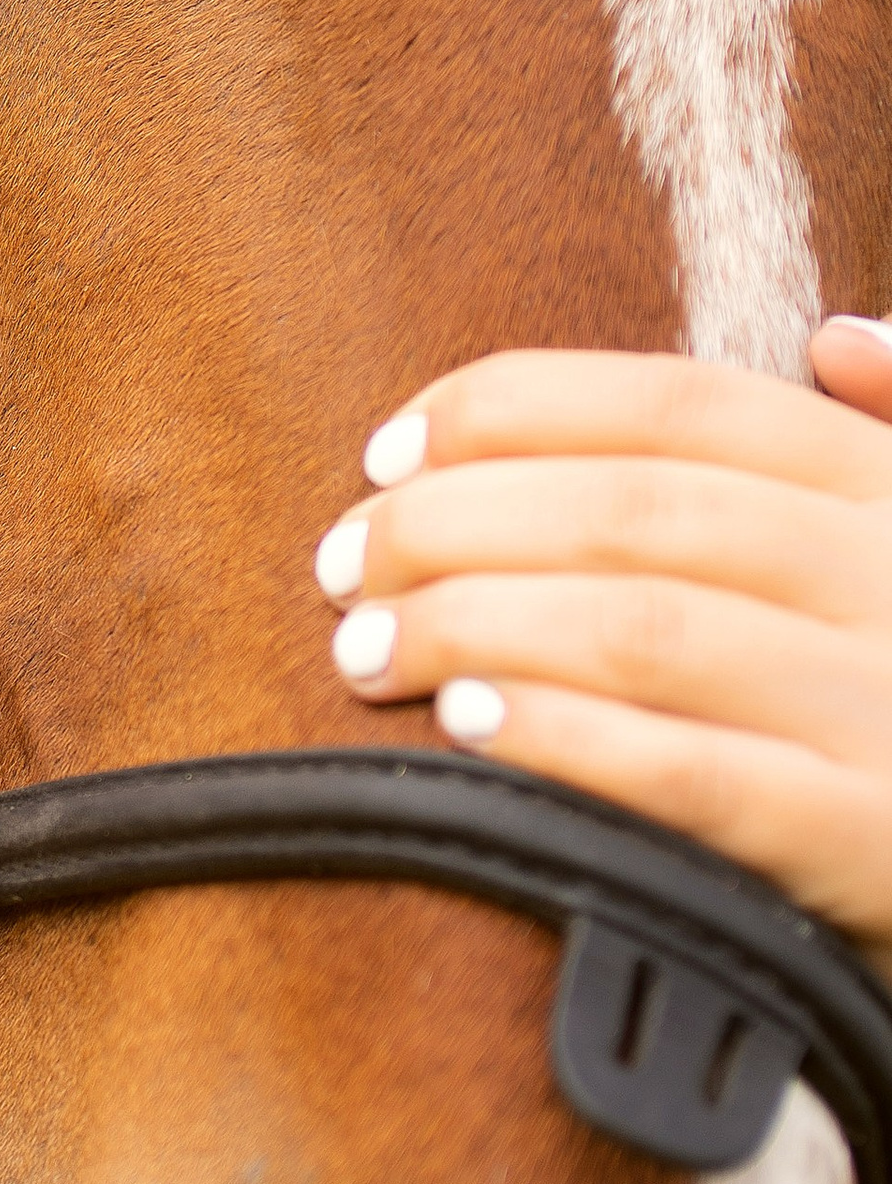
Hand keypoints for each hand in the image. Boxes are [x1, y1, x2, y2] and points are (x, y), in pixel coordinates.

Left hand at [310, 327, 891, 976]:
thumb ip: (885, 439)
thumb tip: (835, 338)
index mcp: (888, 490)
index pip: (677, 405)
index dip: (510, 410)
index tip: (385, 455)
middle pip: (634, 509)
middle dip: (455, 526)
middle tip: (346, 572)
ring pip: (648, 630)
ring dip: (477, 626)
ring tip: (371, 649)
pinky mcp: (877, 846)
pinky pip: (701, 779)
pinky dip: (573, 741)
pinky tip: (471, 725)